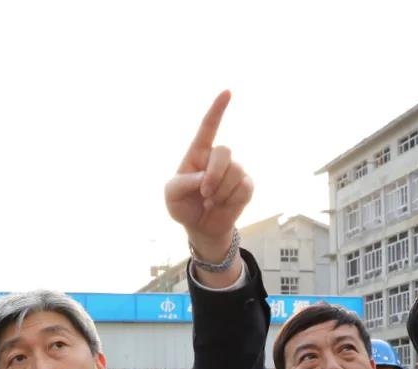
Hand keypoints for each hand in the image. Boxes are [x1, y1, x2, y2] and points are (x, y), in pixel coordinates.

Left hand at [165, 90, 252, 265]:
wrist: (201, 227)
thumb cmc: (183, 206)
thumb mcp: (171, 195)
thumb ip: (182, 183)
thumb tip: (204, 176)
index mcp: (198, 154)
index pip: (208, 127)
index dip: (217, 110)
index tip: (227, 92)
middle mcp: (217, 158)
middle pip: (224, 151)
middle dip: (214, 174)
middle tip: (205, 192)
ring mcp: (234, 170)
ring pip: (235, 171)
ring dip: (220, 191)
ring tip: (211, 200)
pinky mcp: (246, 185)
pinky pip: (243, 187)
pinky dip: (230, 200)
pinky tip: (222, 204)